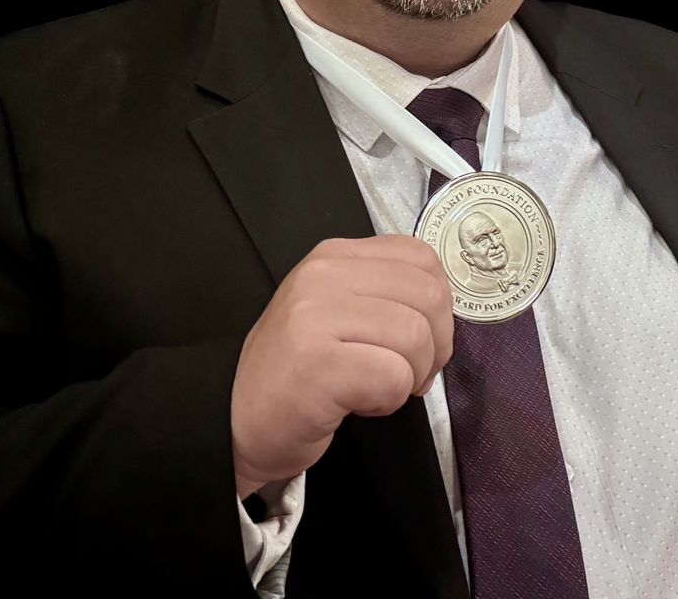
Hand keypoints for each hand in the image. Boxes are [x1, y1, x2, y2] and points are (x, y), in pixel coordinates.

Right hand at [230, 235, 453, 498]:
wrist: (234, 420)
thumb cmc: (296, 373)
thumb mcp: (335, 311)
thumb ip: (382, 294)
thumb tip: (443, 308)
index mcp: (333, 257)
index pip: (422, 259)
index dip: (438, 306)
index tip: (417, 340)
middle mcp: (323, 276)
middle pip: (428, 297)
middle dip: (434, 347)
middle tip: (406, 375)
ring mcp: (315, 317)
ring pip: (415, 338)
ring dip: (410, 377)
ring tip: (374, 389)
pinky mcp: (316, 364)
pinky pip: (393, 377)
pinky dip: (388, 400)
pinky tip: (358, 404)